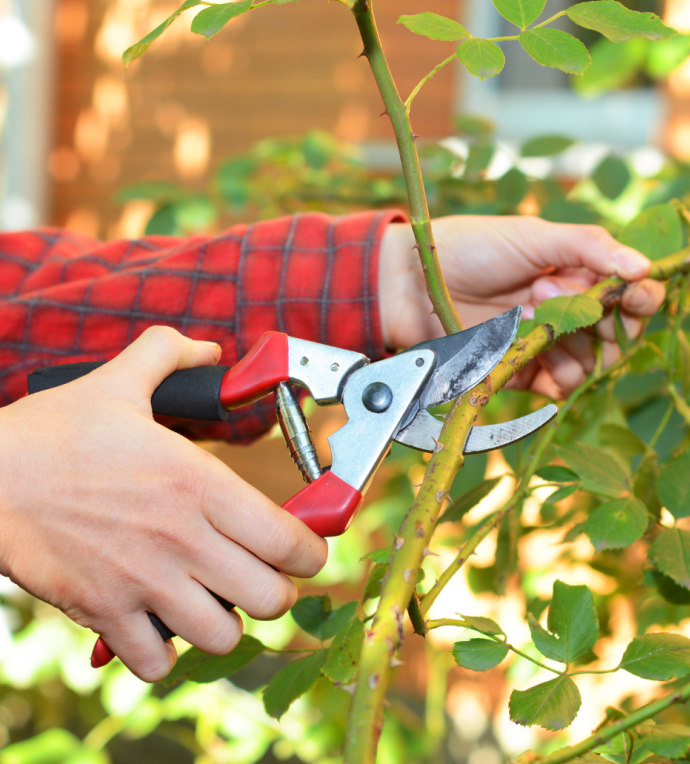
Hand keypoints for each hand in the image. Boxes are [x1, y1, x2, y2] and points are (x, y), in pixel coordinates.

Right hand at [0, 327, 326, 681]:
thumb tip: (209, 350)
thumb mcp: (119, 382)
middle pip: (271, 598)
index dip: (312, 553)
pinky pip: (157, 664)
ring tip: (213, 600)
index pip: (290, 540)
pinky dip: (165, 652)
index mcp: (199, 483)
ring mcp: (143, 581)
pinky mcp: (103, 612)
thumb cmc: (53, 433)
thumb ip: (170, 355)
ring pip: (223, 637)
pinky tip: (160, 623)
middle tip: (261, 575)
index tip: (306, 551)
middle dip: (276, 591)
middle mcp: (182, 538)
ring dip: (226, 623)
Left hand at [379, 215, 664, 398]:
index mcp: (578, 274)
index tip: (637, 294)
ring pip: (591, 364)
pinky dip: (557, 375)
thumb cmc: (473, 248)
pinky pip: (559, 386)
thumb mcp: (534, 235)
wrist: (414, 282)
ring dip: (571, 342)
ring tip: (528, 310)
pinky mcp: (523, 371)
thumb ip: (589, 247)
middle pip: (616, 335)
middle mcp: (568, 311)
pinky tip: (533, 351)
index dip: (640, 297)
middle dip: (600, 320)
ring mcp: (546, 344)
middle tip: (549, 291)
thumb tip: (645, 266)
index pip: (630, 294)